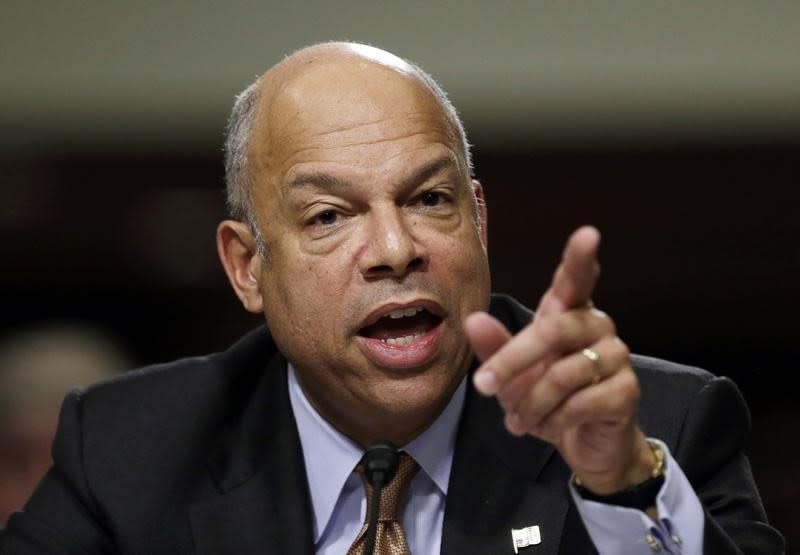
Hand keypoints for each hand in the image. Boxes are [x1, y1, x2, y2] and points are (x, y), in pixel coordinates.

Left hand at [465, 226, 654, 493]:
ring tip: (518, 420)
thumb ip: (494, 348)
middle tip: (484, 387)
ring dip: (531, 403)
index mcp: (568, 314)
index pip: (576, 279)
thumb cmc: (546, 399)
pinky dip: (554, 420)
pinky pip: (582, 402)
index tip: (588, 234)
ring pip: (564, 374)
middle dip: (512, 361)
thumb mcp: (511, 375)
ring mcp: (616, 357)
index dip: (581, 258)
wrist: (582, 444)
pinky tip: (548, 426)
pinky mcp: (627, 391)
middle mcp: (597, 327)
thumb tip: (473, 320)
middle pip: (553, 330)